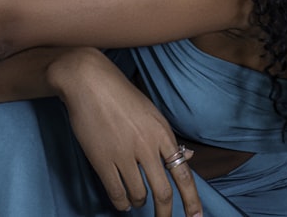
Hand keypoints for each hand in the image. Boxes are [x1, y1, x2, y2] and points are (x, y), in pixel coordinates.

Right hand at [48, 48, 202, 216]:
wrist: (90, 83)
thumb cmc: (123, 96)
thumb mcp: (152, 114)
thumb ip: (167, 140)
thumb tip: (187, 157)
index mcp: (163, 133)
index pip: (183, 173)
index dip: (192, 199)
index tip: (196, 216)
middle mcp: (147, 146)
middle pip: (163, 191)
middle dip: (165, 213)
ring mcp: (124, 155)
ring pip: (139, 195)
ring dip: (139, 203)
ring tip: (137, 201)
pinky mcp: (102, 160)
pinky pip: (116, 192)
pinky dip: (121, 202)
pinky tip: (123, 202)